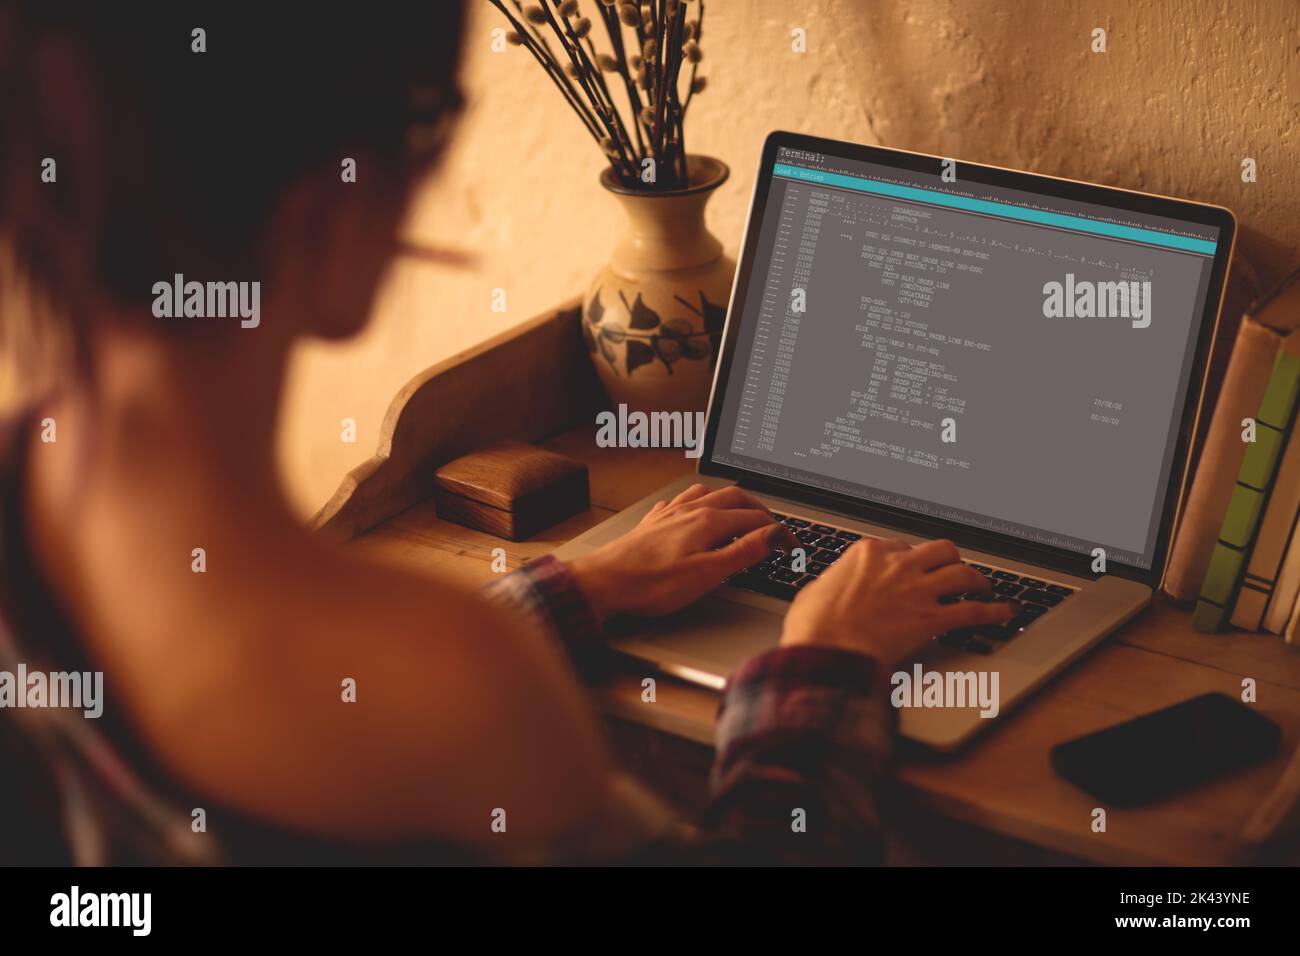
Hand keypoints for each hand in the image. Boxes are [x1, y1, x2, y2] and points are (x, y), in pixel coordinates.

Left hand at [568, 483, 800, 621]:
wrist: (601, 583)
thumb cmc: (649, 584)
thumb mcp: (706, 574)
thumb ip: (742, 552)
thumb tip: (773, 536)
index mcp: (707, 521)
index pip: (755, 517)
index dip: (780, 531)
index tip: (793, 546)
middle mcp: (689, 510)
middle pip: (734, 497)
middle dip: (759, 508)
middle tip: (773, 526)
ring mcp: (669, 514)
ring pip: (708, 494)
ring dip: (730, 500)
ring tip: (741, 512)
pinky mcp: (652, 523)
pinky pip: (681, 501)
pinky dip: (699, 502)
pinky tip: (694, 511)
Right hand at [780, 537, 1017, 666]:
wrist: (825, 650)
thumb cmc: (813, 627)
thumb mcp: (814, 592)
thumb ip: (833, 584)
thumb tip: (830, 591)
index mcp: (869, 553)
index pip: (900, 545)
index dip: (909, 558)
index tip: (912, 568)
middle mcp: (898, 565)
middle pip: (940, 550)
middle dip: (950, 559)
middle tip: (953, 569)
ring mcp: (918, 591)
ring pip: (962, 573)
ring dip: (978, 579)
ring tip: (984, 586)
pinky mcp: (932, 619)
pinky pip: (973, 610)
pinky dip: (994, 611)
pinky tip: (1005, 613)